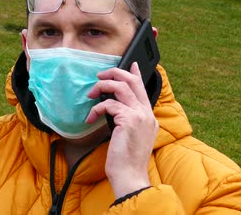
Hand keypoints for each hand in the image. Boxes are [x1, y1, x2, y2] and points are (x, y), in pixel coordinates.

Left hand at [86, 62, 158, 198]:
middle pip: (132, 81)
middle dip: (115, 73)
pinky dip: (97, 108)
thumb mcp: (130, 137)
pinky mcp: (129, 120)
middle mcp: (147, 113)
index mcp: (149, 117)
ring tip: (91, 94)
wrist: (130, 176)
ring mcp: (140, 115)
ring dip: (103, 87)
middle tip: (100, 76)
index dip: (136, 74)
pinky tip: (90, 117)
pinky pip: (109, 104)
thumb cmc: (126, 161)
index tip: (130, 64)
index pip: (143, 89)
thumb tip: (114, 108)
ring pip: (121, 87)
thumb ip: (128, 120)